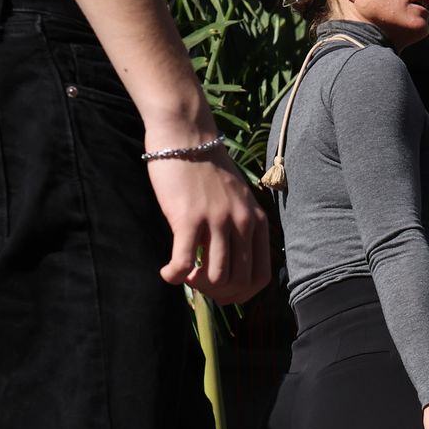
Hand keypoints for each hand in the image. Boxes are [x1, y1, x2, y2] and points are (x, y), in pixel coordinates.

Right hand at [148, 143, 270, 305]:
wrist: (185, 134)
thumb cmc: (205, 168)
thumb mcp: (236, 198)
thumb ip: (239, 225)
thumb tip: (229, 262)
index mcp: (257, 221)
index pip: (261, 277)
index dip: (241, 294)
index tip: (221, 291)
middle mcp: (242, 223)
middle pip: (239, 282)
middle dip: (218, 293)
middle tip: (198, 283)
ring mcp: (217, 221)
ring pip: (216, 277)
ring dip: (197, 285)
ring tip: (184, 275)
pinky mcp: (188, 218)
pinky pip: (185, 262)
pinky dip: (174, 275)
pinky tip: (167, 272)